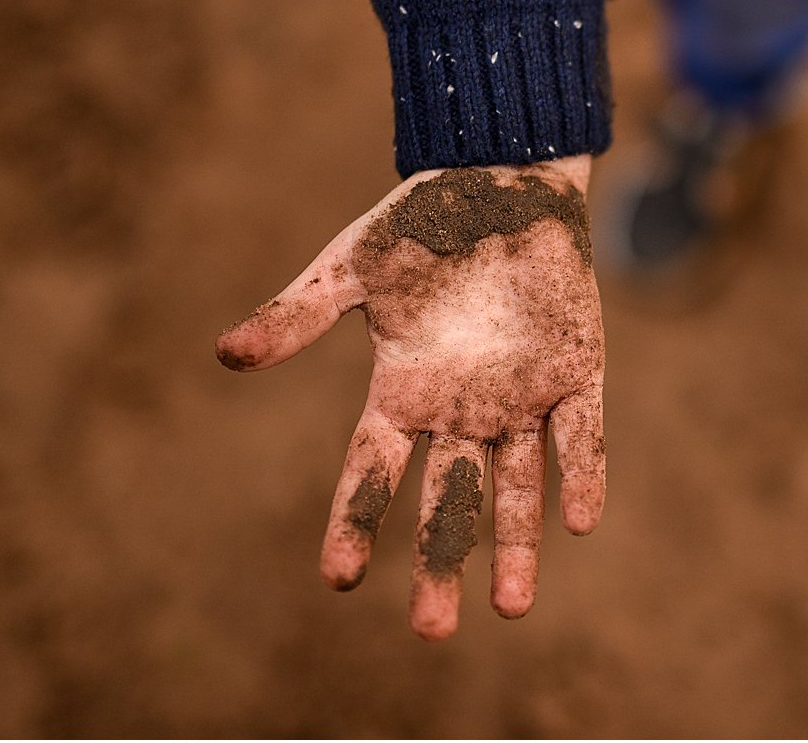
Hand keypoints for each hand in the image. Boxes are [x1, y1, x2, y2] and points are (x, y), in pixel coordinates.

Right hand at [216, 158, 603, 640]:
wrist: (503, 178)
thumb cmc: (422, 222)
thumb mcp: (353, 267)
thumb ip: (299, 314)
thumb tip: (227, 354)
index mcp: (403, 390)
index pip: (372, 474)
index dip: (354, 523)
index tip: (337, 580)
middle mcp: (462, 408)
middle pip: (447, 501)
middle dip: (440, 563)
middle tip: (432, 630)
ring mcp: (521, 395)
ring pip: (518, 486)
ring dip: (516, 545)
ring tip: (512, 608)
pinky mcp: (576, 372)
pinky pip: (579, 434)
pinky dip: (580, 474)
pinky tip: (579, 521)